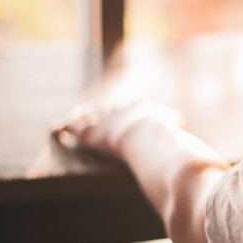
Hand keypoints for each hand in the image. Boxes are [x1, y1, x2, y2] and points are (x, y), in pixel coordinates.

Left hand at [51, 102, 182, 158]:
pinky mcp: (91, 132)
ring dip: (82, 114)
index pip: (131, 107)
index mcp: (141, 109)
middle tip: (96, 109)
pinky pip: (72, 127)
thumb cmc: (167, 134)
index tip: (122, 108)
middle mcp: (121, 111)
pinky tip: (54, 127)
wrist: (150, 134)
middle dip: (102, 109)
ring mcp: (105, 120)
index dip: (125, 109)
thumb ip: (179, 126)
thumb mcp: (178, 126)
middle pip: (109, 108)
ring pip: (90, 114)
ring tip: (76, 113)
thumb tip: (188, 130)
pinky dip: (63, 127)